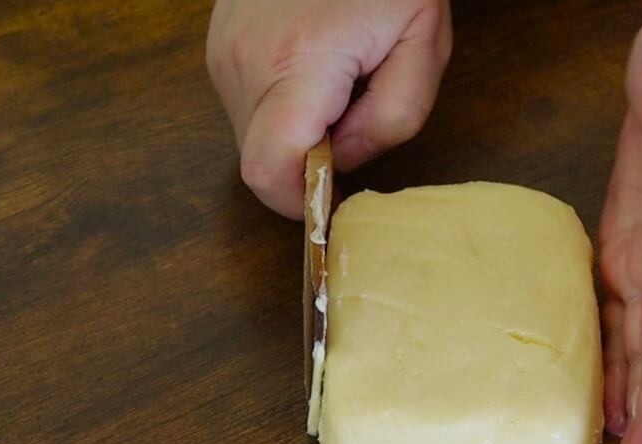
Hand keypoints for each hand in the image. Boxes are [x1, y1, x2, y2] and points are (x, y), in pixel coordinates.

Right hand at [206, 0, 451, 218]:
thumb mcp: (423, 44)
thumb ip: (394, 117)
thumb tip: (347, 160)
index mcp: (298, 63)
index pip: (268, 171)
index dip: (299, 202)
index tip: (332, 200)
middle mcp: (245, 62)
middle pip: (261, 161)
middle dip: (308, 164)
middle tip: (352, 118)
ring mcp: (223, 53)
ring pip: (252, 137)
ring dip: (296, 134)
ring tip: (336, 86)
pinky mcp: (218, 47)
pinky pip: (246, 106)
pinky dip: (281, 108)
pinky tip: (313, 71)